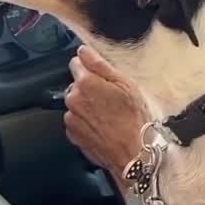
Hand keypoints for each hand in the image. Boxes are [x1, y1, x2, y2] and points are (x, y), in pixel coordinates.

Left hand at [64, 45, 147, 175]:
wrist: (133, 153)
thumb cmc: (134, 118)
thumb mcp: (125, 84)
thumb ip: (99, 64)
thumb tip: (82, 51)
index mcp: (85, 82)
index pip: (76, 63)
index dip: (90, 68)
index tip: (103, 78)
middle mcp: (73, 99)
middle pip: (76, 85)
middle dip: (89, 89)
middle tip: (111, 99)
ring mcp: (71, 118)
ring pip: (76, 104)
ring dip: (87, 106)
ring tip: (108, 116)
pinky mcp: (72, 134)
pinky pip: (76, 121)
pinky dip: (86, 122)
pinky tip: (102, 127)